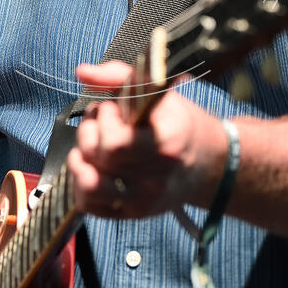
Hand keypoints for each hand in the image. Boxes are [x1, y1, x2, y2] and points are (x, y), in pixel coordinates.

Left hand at [67, 61, 226, 217]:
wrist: (208, 165)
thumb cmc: (178, 123)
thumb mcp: (159, 92)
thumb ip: (119, 76)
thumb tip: (81, 72)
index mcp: (166, 145)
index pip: (115, 143)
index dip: (105, 118)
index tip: (113, 107)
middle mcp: (155, 179)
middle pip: (99, 158)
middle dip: (89, 131)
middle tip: (100, 121)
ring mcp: (143, 201)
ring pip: (89, 186)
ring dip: (80, 160)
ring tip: (91, 146)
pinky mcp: (131, 215)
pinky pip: (89, 205)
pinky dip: (81, 183)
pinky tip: (93, 165)